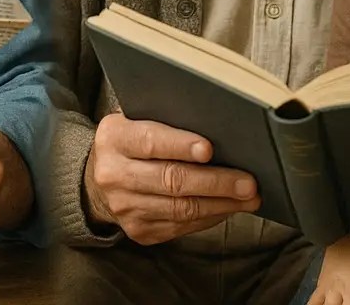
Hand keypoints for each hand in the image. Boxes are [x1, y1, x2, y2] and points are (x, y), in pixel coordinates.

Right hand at [84, 112, 259, 244]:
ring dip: (220, 204)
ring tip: (248, 197)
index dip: (181, 145)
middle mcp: (113, 175)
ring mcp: (124, 207)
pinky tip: (228, 208)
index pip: (150, 141)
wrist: (101, 179)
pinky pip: (180, 226)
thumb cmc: (133, 142)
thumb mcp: (138, 120)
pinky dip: (209, 217)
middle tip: (248, 182)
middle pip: (171, 180)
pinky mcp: (138, 230)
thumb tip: (220, 127)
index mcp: (114, 138)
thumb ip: (168, 119)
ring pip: (180, 208)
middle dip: (215, 182)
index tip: (210, 149)